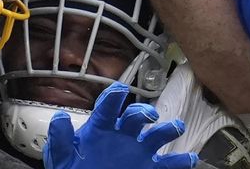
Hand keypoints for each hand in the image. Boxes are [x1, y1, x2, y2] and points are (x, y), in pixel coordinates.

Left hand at [43, 82, 198, 168]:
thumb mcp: (62, 155)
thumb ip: (61, 138)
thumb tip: (60, 117)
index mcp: (99, 128)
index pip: (107, 107)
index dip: (114, 96)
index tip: (120, 89)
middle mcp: (121, 135)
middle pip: (134, 117)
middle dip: (142, 113)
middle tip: (149, 116)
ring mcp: (136, 151)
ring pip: (156, 136)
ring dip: (166, 130)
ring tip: (176, 127)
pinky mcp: (148, 168)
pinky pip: (167, 164)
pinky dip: (179, 161)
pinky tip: (189, 158)